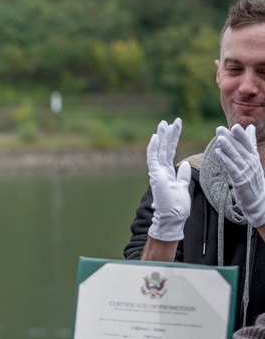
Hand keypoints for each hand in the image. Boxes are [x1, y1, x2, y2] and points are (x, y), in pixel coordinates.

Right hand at [146, 118, 190, 241]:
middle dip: (168, 134)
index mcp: (167, 172)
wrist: (173, 217)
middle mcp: (160, 170)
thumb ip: (182, 175)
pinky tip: (156, 137)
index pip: (169, 152)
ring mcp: (157, 172)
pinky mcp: (155, 175)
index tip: (176, 126)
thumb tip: (184, 164)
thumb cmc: (177, 206)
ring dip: (162, 137)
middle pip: (164, 148)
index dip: (173, 139)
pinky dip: (154, 147)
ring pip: (159, 150)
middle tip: (170, 121)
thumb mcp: (183, 186)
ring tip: (164, 123)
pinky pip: (153, 158)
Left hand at [214, 123, 264, 226]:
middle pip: (240, 149)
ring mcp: (247, 173)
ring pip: (236, 158)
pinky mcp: (241, 182)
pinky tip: (218, 154)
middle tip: (220, 129)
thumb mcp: (253, 159)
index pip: (247, 144)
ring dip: (227, 148)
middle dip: (230, 139)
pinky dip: (225, 161)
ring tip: (219, 139)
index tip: (235, 126)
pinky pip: (232, 169)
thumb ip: (250, 143)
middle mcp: (251, 163)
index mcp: (253, 157)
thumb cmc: (254, 179)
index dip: (241, 136)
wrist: (259, 201)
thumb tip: (249, 127)